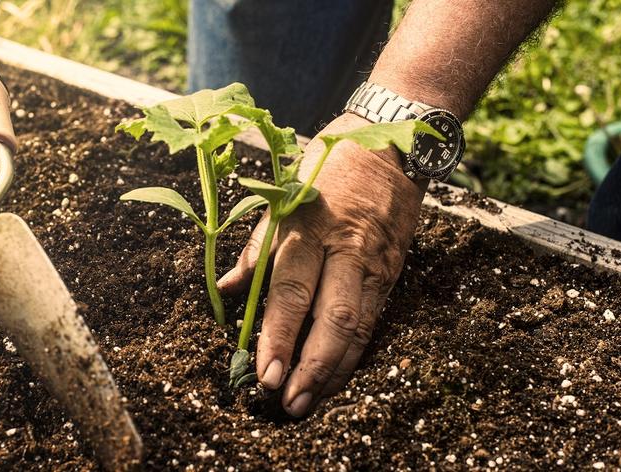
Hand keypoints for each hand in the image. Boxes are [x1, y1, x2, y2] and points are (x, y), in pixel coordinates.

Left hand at [218, 114, 424, 416]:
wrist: (395, 143)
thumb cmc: (328, 166)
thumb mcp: (284, 195)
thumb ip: (256, 249)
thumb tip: (224, 291)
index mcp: (308, 227)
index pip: (291, 292)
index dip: (277, 336)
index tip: (263, 373)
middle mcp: (344, 249)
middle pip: (331, 319)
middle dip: (310, 367)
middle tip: (288, 403)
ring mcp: (374, 262)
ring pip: (358, 327)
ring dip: (334, 371)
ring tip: (310, 402)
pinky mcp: (393, 271)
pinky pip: (375, 319)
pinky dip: (355, 352)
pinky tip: (338, 376)